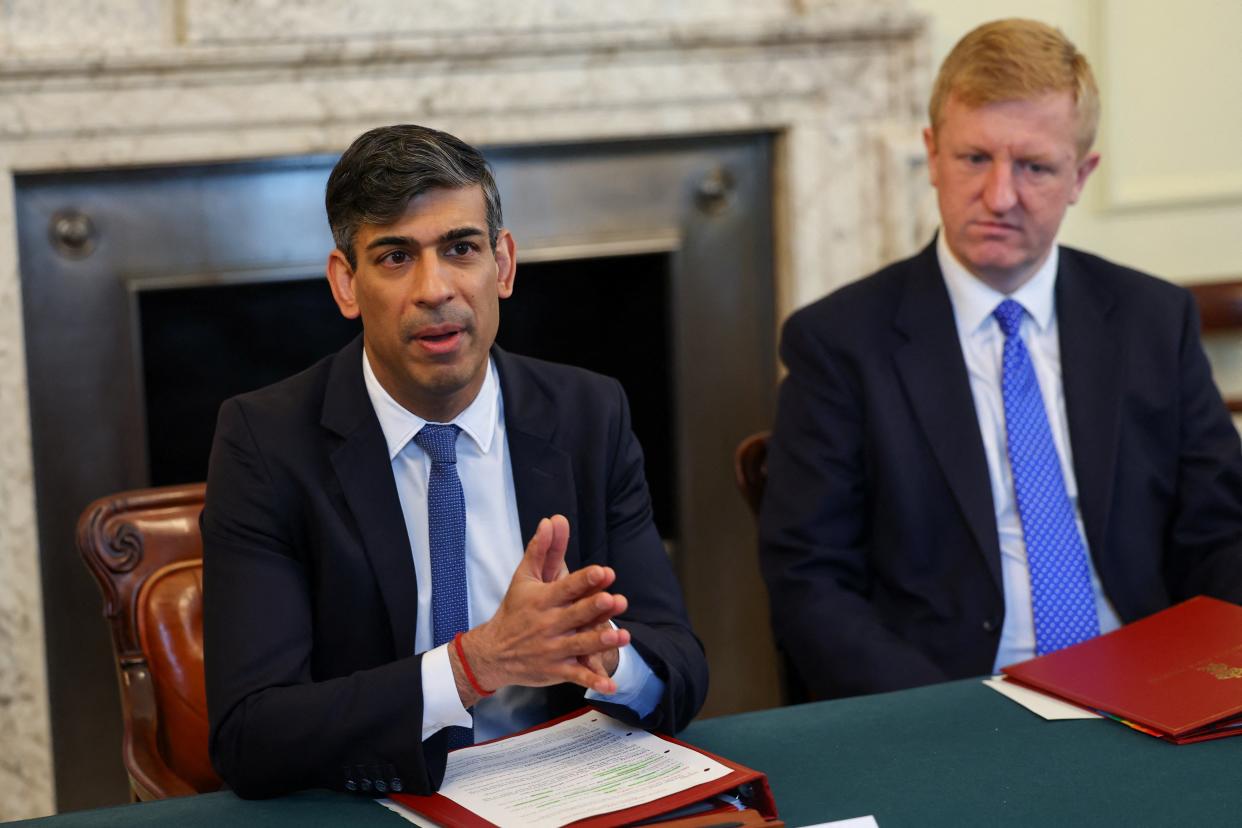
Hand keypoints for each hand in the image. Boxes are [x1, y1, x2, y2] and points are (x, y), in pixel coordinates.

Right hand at [530, 522, 621, 684]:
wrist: (493, 653)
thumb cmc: (514, 610)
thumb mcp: (524, 578)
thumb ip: (542, 549)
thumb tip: (553, 519)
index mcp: (543, 600)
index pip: (566, 587)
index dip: (585, 580)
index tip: (604, 572)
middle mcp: (548, 625)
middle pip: (576, 615)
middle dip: (596, 608)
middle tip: (616, 600)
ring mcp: (552, 649)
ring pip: (580, 645)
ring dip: (600, 642)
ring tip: (621, 635)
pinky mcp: (556, 670)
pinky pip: (577, 676)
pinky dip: (593, 681)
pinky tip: (611, 685)